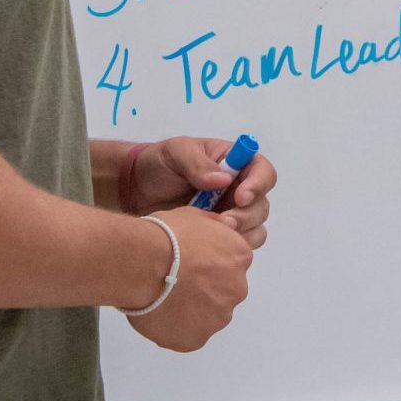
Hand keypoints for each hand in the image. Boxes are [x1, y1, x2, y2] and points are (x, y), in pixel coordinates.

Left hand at [120, 136, 275, 249]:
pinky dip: (228, 248)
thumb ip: (197, 163)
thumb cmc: (160, 164)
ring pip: (255, 229)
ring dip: (240, 235)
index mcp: (235, 164)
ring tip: (212, 235)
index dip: (258, 185)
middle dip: (246, 216)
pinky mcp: (220, 235)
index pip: (263, 172)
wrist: (137, 191)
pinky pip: (237, 246)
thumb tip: (223, 179)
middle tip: (223, 221)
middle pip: (261, 206)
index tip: (240, 197)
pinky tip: (206, 245)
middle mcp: (239, 189)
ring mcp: (230, 214)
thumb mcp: (176, 152)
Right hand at [124, 206, 252, 352]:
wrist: (143, 264)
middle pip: (223, 292)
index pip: (231, 264)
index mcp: (239, 257)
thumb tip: (225, 227)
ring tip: (163, 299)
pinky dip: (175, 329)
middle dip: (203, 289)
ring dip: (191, 310)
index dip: (208, 265)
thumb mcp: (195, 216)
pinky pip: (188, 335)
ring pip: (207, 316)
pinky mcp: (196, 339)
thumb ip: (215, 226)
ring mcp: (218, 318)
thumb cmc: (166, 236)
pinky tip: (159, 314)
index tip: (190, 264)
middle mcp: (237, 289)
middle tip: (175, 283)